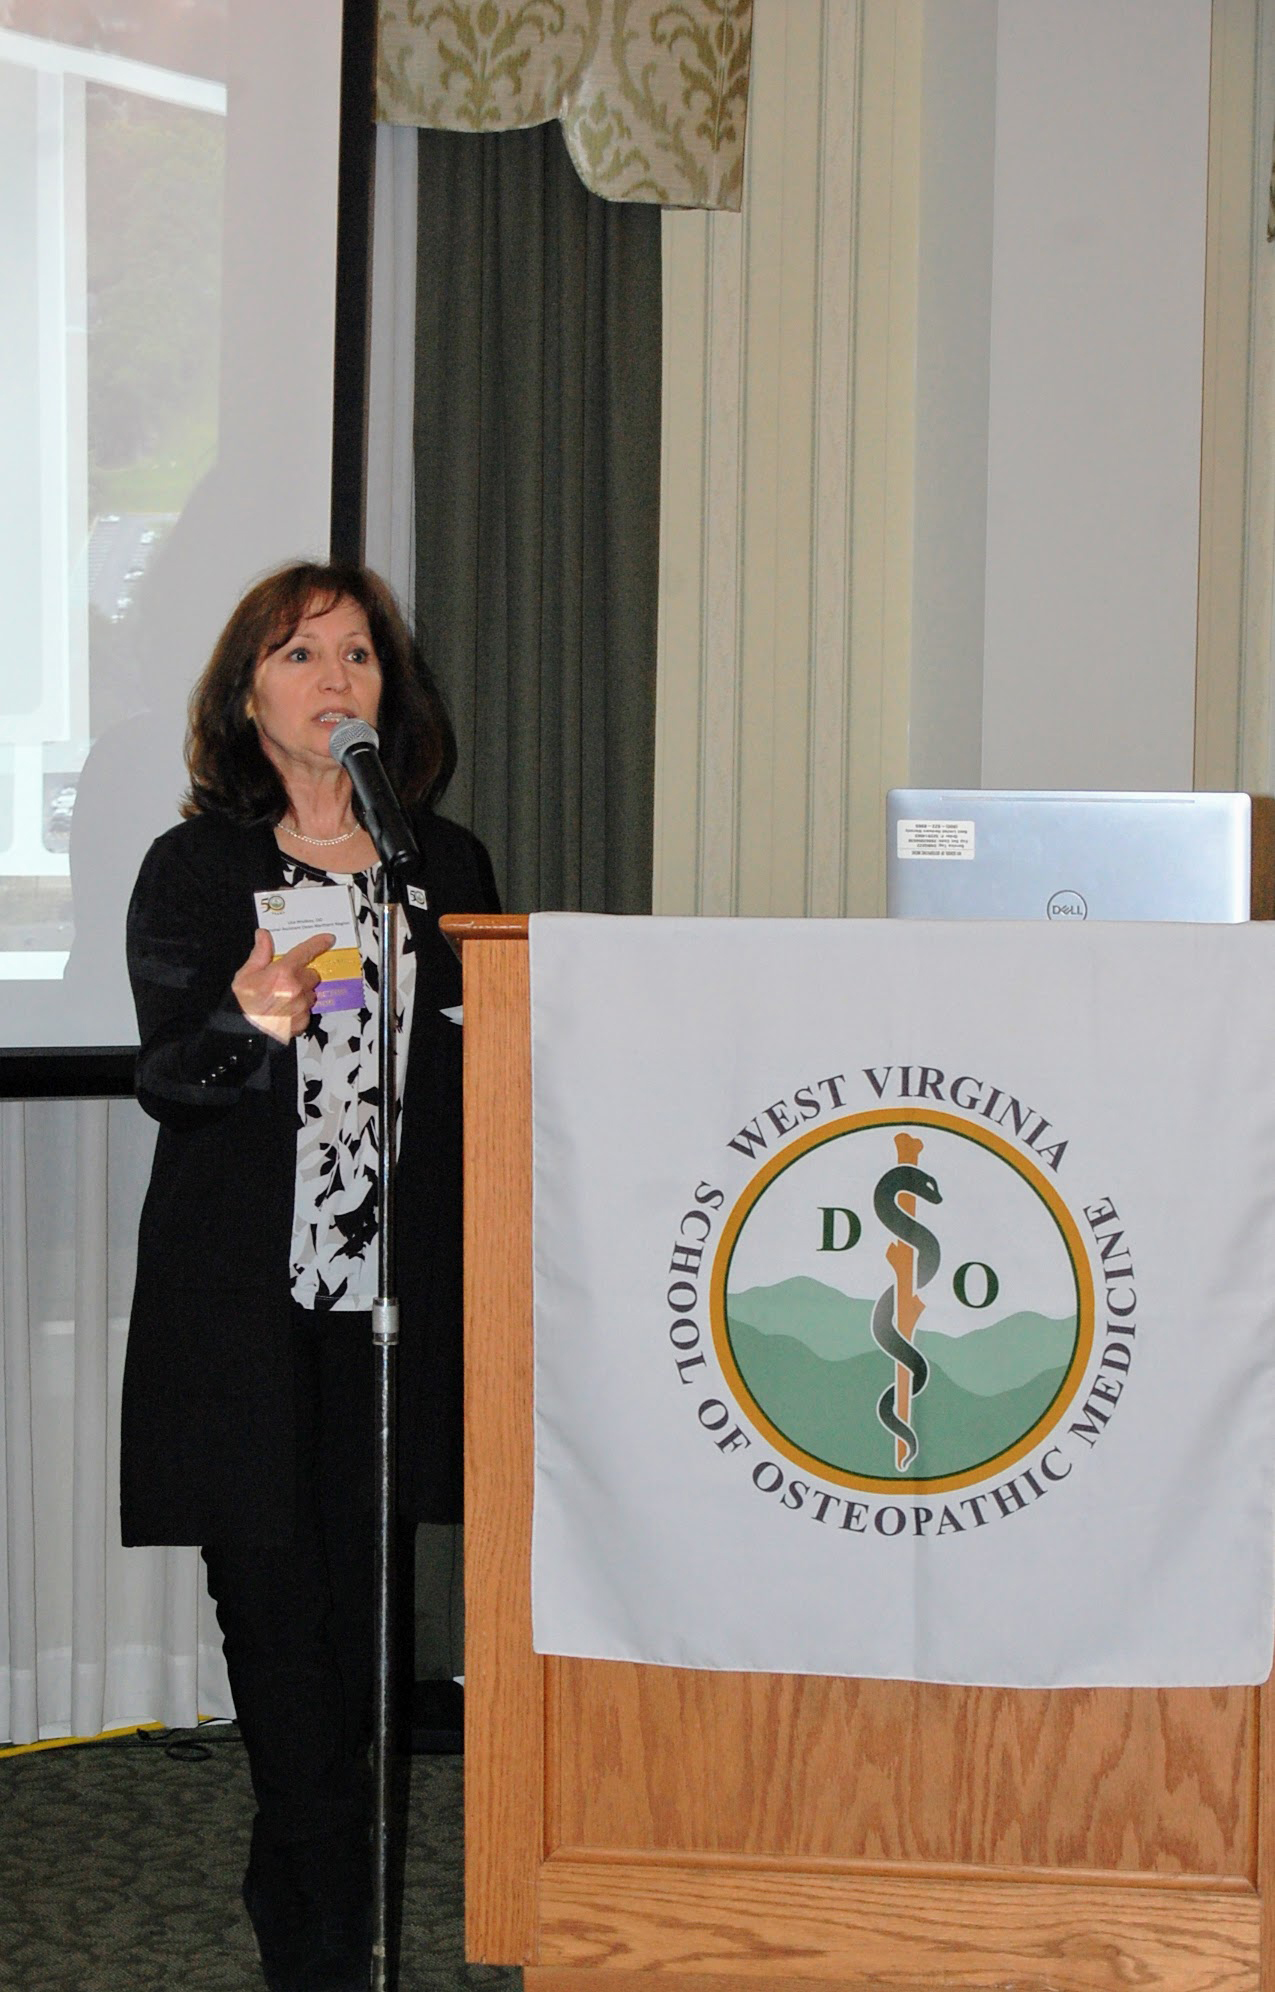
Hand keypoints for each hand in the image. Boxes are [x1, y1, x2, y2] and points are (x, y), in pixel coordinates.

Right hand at [231, 928, 334, 1044]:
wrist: (243, 1033)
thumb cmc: (242, 1004)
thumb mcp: (246, 974)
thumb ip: (260, 954)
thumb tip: (264, 935)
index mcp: (283, 973)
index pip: (306, 952)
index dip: (319, 943)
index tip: (328, 939)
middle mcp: (296, 988)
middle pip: (312, 975)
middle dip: (302, 976)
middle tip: (286, 981)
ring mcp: (301, 1006)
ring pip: (311, 993)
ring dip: (302, 993)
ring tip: (283, 999)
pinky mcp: (303, 1021)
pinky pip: (308, 1010)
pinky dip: (299, 1010)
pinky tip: (284, 1011)